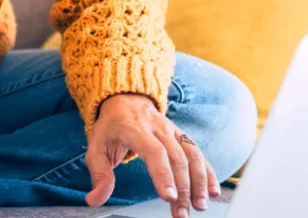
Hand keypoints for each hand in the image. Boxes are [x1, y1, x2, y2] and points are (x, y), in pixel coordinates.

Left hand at [85, 94, 219, 216]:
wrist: (125, 100)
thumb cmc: (111, 127)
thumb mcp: (96, 147)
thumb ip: (99, 175)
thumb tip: (95, 199)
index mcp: (136, 129)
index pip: (154, 152)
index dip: (163, 175)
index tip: (168, 197)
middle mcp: (158, 129)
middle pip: (176, 158)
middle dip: (182, 188)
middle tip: (181, 213)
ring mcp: (173, 131)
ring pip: (191, 155)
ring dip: (199, 182)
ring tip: (200, 205)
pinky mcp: (182, 136)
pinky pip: (198, 154)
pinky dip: (208, 172)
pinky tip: (212, 191)